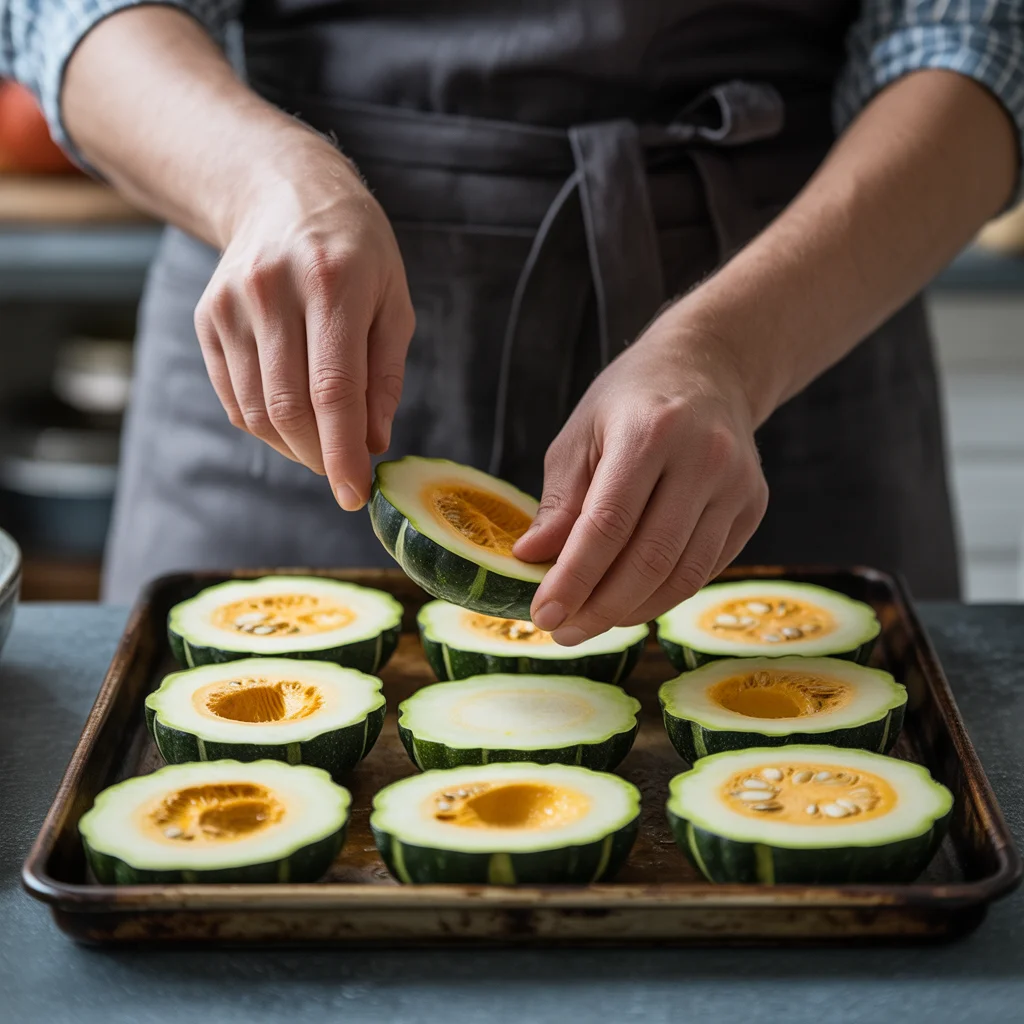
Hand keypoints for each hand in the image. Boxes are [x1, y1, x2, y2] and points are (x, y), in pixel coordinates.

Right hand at [193, 136, 414, 509]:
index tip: (354, 494)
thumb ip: (386, 375)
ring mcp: (231, 305)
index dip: (342, 453)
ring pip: (257, 411)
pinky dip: (265, 426)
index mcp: (332, 283)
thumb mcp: (393, 301)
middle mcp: (272, 291)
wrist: (284, 191)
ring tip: (323, 445)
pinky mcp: (207, 318)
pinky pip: (234, 398)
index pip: (333, 390)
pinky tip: (292, 421)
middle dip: (319, 457)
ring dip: (293, 447)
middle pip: (289, 408)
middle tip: (343, 473)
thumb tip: (373, 444)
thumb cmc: (357, 252)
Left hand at [513, 316, 768, 643]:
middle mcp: (702, 458)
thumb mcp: (580, 435)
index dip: (573, 578)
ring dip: (632, 611)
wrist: (709, 366)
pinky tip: (630, 600)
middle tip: (563, 632)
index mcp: (649, 432)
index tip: (543, 614)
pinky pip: (705, 569)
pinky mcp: (753, 506)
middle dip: (600, 608)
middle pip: (649, 559)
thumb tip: (531, 561)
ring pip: (683, 574)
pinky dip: (663, 595)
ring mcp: (736, 485)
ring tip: (591, 623)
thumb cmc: (631, 401)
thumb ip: (560, 502)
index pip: (607, 524)